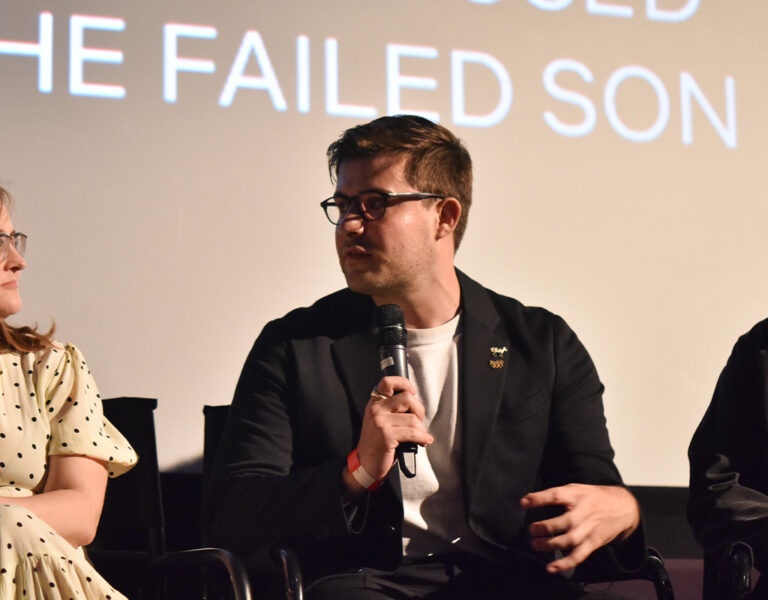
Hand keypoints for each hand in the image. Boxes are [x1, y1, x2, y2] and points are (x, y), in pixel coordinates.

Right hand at [355, 376, 432, 482]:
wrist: (366, 464)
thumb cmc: (379, 443)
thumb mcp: (382, 420)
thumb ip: (394, 408)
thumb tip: (416, 401)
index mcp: (375, 402)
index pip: (388, 382)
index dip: (404, 384)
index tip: (412, 392)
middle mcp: (375, 409)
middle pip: (408, 398)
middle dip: (420, 411)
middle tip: (418, 423)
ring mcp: (379, 421)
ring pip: (413, 418)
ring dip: (421, 430)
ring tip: (419, 437)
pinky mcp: (385, 435)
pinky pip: (412, 433)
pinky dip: (423, 438)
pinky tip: (424, 441)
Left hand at [521, 483, 639, 572]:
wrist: (623, 507)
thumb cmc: (594, 497)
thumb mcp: (577, 488)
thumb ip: (557, 494)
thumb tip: (529, 500)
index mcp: (577, 495)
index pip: (556, 495)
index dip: (539, 499)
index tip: (524, 503)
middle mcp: (583, 512)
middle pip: (563, 522)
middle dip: (545, 527)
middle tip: (532, 530)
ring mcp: (589, 528)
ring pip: (570, 540)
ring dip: (550, 545)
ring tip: (536, 545)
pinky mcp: (594, 542)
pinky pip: (579, 555)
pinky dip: (565, 563)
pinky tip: (552, 567)